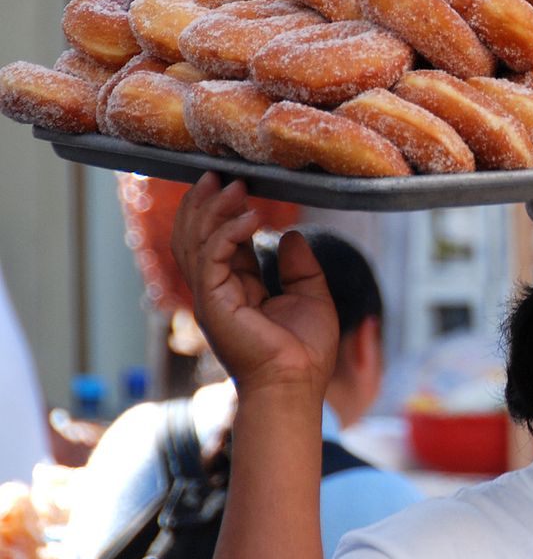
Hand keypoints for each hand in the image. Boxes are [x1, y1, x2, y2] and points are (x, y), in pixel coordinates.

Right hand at [171, 173, 337, 400]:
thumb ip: (298, 266)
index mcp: (237, 290)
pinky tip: (249, 215)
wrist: (297, 384)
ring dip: (212, 210)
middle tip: (218, 174)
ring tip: (232, 185)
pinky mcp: (214, 303)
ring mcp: (211, 298)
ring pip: (196, 243)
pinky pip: (212, 256)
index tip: (236, 184)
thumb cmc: (305, 351)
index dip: (225, 213)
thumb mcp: (311, 296)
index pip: (221, 243)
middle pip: (197, 238)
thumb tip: (290, 236)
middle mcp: (218, 292)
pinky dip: (227, 232)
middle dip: (205, 204)